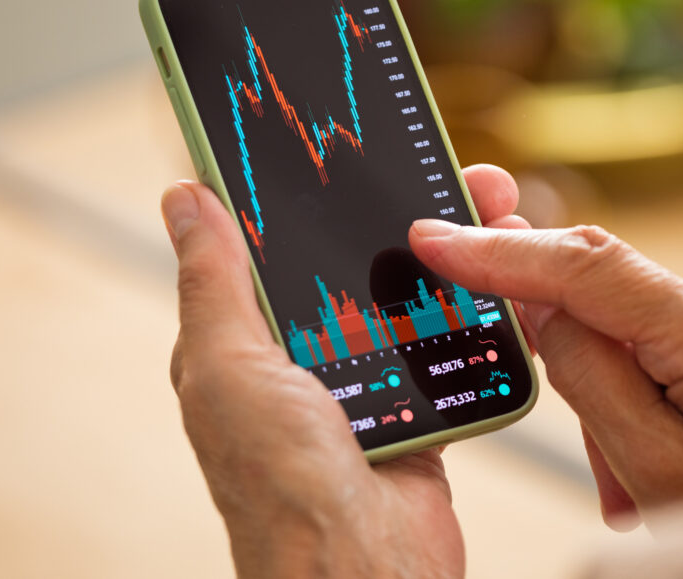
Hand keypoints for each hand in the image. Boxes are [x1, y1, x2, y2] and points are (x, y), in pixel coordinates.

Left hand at [160, 164, 523, 577]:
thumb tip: (185, 199)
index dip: (303, 196)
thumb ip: (212, 283)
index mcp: (248, 343)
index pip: (270, 247)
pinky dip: (472, 315)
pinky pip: (445, 345)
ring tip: (486, 209)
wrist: (364, 568)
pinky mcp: (417, 408)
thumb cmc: (278, 485)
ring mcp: (364, 382)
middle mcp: (304, 358)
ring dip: (444, 258)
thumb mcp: (229, 366)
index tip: (341, 147)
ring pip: (406, 297)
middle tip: (440, 172)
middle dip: (395, 215)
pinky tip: (497, 278)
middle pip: (352, 263)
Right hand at [409, 221, 682, 529]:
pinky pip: (666, 328)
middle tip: (590, 440)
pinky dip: (644, 377)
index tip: (440, 237)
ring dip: (613, 384)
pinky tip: (659, 437)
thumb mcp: (651, 472)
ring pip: (632, 318)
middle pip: (607, 295)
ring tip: (634, 473)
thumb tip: (536, 303)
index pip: (586, 268)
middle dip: (574, 358)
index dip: (501, 251)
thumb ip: (586, 373)